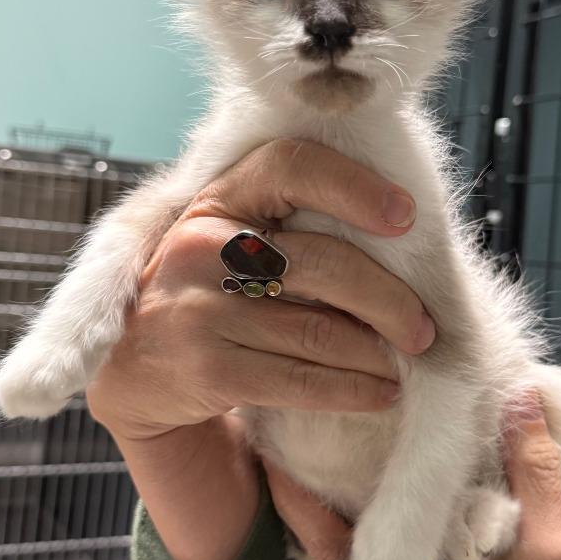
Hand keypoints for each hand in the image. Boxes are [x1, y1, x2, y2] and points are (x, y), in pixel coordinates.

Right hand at [84, 139, 434, 559]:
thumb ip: (292, 229)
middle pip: (325, 263)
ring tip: (406, 362)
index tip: (406, 218)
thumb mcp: (234, 242)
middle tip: (423, 329)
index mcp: (219, 197)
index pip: (291, 167)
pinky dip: (353, 389)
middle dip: (391, 300)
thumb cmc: (211, 293)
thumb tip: (400, 243)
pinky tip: (380, 392)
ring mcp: (199, 308)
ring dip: (378, 354)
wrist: (137, 365)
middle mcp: (202, 245)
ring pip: (320, 331)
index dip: (355, 188)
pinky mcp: (207, 368)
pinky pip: (301, 380)